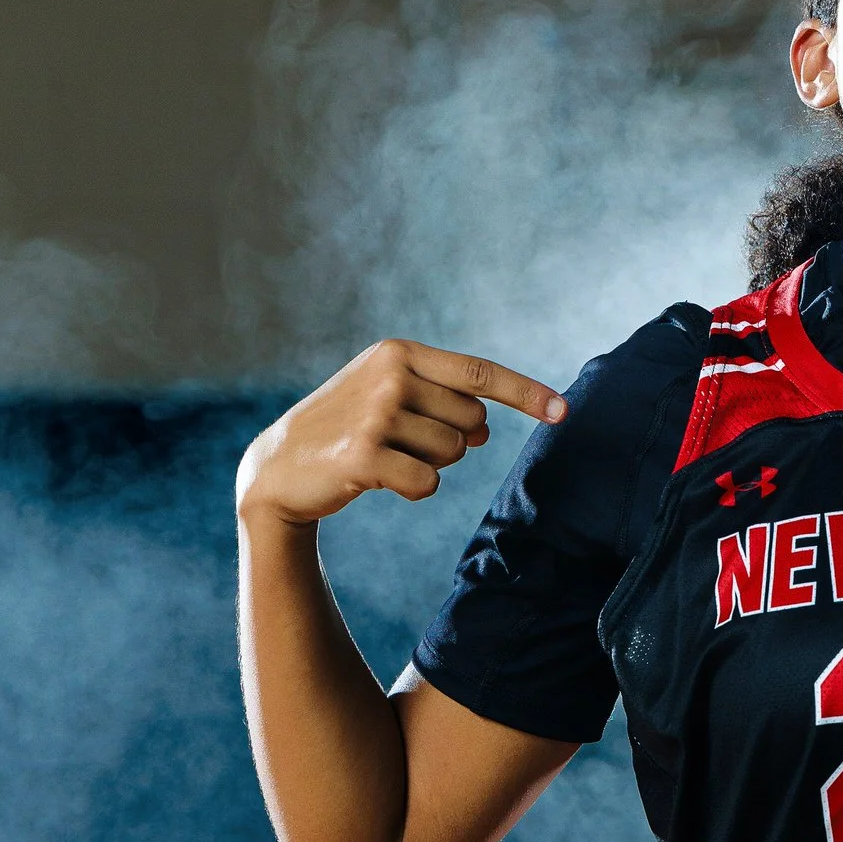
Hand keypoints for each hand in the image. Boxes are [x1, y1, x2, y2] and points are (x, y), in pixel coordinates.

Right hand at [236, 339, 566, 525]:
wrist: (279, 467)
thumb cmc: (348, 429)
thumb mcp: (393, 400)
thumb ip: (444, 403)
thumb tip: (487, 427)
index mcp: (399, 352)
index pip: (480, 373)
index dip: (526, 393)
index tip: (563, 412)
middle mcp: (390, 375)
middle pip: (473, 421)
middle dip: (452, 439)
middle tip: (402, 441)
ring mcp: (376, 413)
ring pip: (453, 452)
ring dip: (429, 464)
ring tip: (385, 455)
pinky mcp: (363, 454)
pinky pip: (428, 482)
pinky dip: (414, 489)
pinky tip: (380, 479)